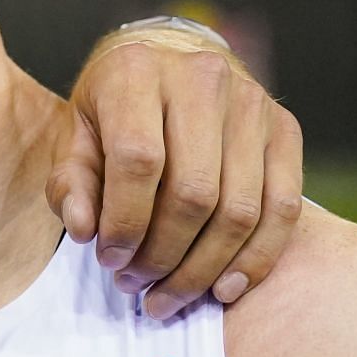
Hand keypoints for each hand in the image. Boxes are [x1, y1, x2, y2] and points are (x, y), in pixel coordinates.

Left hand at [47, 32, 302, 318]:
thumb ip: (71, 182)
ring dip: (203, 268)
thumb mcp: (74, 135)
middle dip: (162, 255)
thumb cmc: (112, 109)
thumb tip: (84, 230)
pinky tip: (224, 288)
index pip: (138, 160)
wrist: (169, 61)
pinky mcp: (286, 128)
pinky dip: (255, 258)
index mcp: (136, 74)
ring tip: (168, 296)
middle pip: (194, 193)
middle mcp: (202, 80)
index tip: (108, 260)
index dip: (124, 222)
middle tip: (135, 285)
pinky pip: (283, 208)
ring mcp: (252, 103)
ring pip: (240, 209)